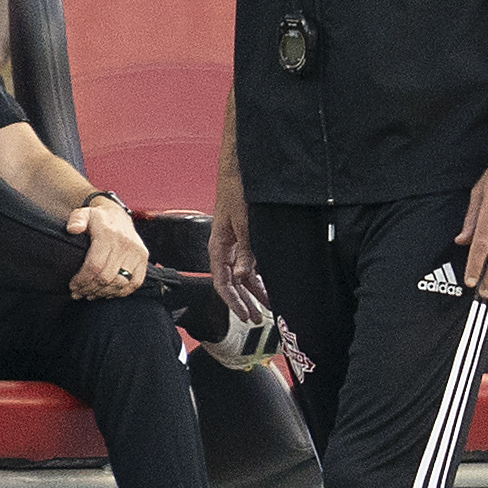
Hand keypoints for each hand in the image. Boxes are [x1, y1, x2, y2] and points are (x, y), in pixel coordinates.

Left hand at [66, 196, 148, 299]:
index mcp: (108, 235)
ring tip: (90, 294)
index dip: (82, 280)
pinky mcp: (144, 258)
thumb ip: (76, 220)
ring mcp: (137, 252)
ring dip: (103, 292)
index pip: (95, 265)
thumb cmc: (97, 219)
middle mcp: (125, 244)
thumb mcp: (83, 214)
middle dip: (89, 289)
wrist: (118, 215)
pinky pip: (135, 282)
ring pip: (120, 283)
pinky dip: (121, 292)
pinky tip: (108, 293)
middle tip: (78, 293)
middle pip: (106, 277)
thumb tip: (73, 229)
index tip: (72, 286)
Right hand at [208, 181, 271, 323]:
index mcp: (218, 246)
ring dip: (255, 289)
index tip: (245, 315)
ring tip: (268, 304)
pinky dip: (258, 273)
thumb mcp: (244, 223)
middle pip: (233, 282)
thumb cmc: (236, 191)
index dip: (233, 301)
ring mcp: (234, 242)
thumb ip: (245, 251)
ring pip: (242, 273)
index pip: (222, 282)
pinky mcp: (244, 235)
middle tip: (257, 319)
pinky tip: (269, 281)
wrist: (240, 169)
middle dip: (245, 301)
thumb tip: (241, 276)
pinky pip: (249, 260)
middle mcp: (225, 247)